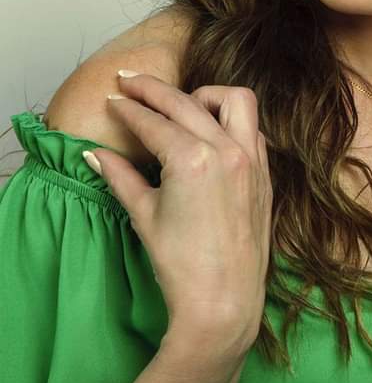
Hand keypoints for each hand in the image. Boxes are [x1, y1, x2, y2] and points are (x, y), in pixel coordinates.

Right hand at [87, 74, 273, 352]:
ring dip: (205, 95)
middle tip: (129, 81)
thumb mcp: (144, 215)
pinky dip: (231, 121)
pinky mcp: (264, 173)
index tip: (113, 98)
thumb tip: (95, 155)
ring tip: (180, 105)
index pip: (153, 121)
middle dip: (153, 90)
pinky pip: (252, 129)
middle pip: (185, 102)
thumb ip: (121, 177)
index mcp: (192, 159)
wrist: (224, 300)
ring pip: (234, 100)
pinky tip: (210, 131)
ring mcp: (251, 159)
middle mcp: (226, 150)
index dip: (128, 108)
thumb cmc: (180, 264)